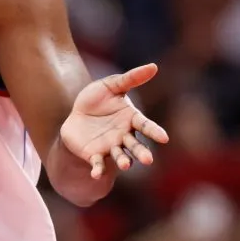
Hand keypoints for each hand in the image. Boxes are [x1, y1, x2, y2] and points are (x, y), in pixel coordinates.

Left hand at [60, 63, 168, 178]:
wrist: (75, 115)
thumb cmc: (97, 100)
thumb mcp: (111, 85)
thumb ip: (131, 78)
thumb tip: (154, 66)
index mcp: (131, 119)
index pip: (146, 125)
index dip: (154, 131)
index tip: (164, 138)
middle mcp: (124, 136)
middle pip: (135, 145)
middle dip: (141, 153)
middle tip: (147, 160)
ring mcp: (110, 147)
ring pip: (120, 156)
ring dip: (124, 161)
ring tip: (127, 166)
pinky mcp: (94, 155)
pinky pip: (97, 164)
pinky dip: (97, 169)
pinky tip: (95, 174)